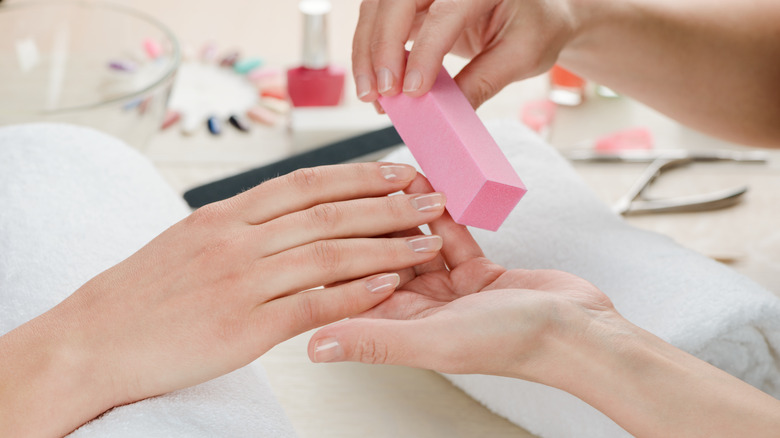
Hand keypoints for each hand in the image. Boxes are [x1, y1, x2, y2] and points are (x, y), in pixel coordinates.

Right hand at [0, 162, 448, 436]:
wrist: (93, 339)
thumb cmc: (143, 292)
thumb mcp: (190, 239)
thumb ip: (240, 225)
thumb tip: (286, 216)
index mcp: (225, 215)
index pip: (304, 184)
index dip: (358, 176)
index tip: (398, 171)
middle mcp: (236, 240)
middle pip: (327, 213)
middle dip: (387, 204)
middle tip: (431, 199)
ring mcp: (241, 282)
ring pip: (329, 254)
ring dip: (385, 247)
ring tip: (427, 243)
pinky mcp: (243, 327)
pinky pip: (311, 304)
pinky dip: (354, 294)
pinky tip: (388, 287)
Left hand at [308, 174, 614, 382]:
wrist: (578, 331)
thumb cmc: (510, 344)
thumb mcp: (435, 340)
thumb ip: (375, 340)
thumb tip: (312, 348)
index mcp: (401, 328)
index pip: (355, 287)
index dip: (339, 253)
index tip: (328, 217)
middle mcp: (419, 310)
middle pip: (381, 260)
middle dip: (373, 223)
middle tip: (365, 185)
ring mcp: (448, 290)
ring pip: (414, 242)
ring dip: (406, 212)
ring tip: (397, 178)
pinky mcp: (476, 272)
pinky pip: (450, 236)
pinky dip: (443, 213)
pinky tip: (432, 186)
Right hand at [352, 0, 579, 107]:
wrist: (538, 12)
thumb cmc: (537, 27)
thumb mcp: (521, 56)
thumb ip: (482, 82)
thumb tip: (442, 117)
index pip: (445, 12)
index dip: (425, 51)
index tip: (413, 91)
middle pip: (398, 1)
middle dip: (382, 48)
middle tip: (383, 93)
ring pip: (378, 8)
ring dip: (367, 51)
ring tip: (371, 95)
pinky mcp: (413, 1)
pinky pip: (380, 20)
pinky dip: (372, 52)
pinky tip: (375, 85)